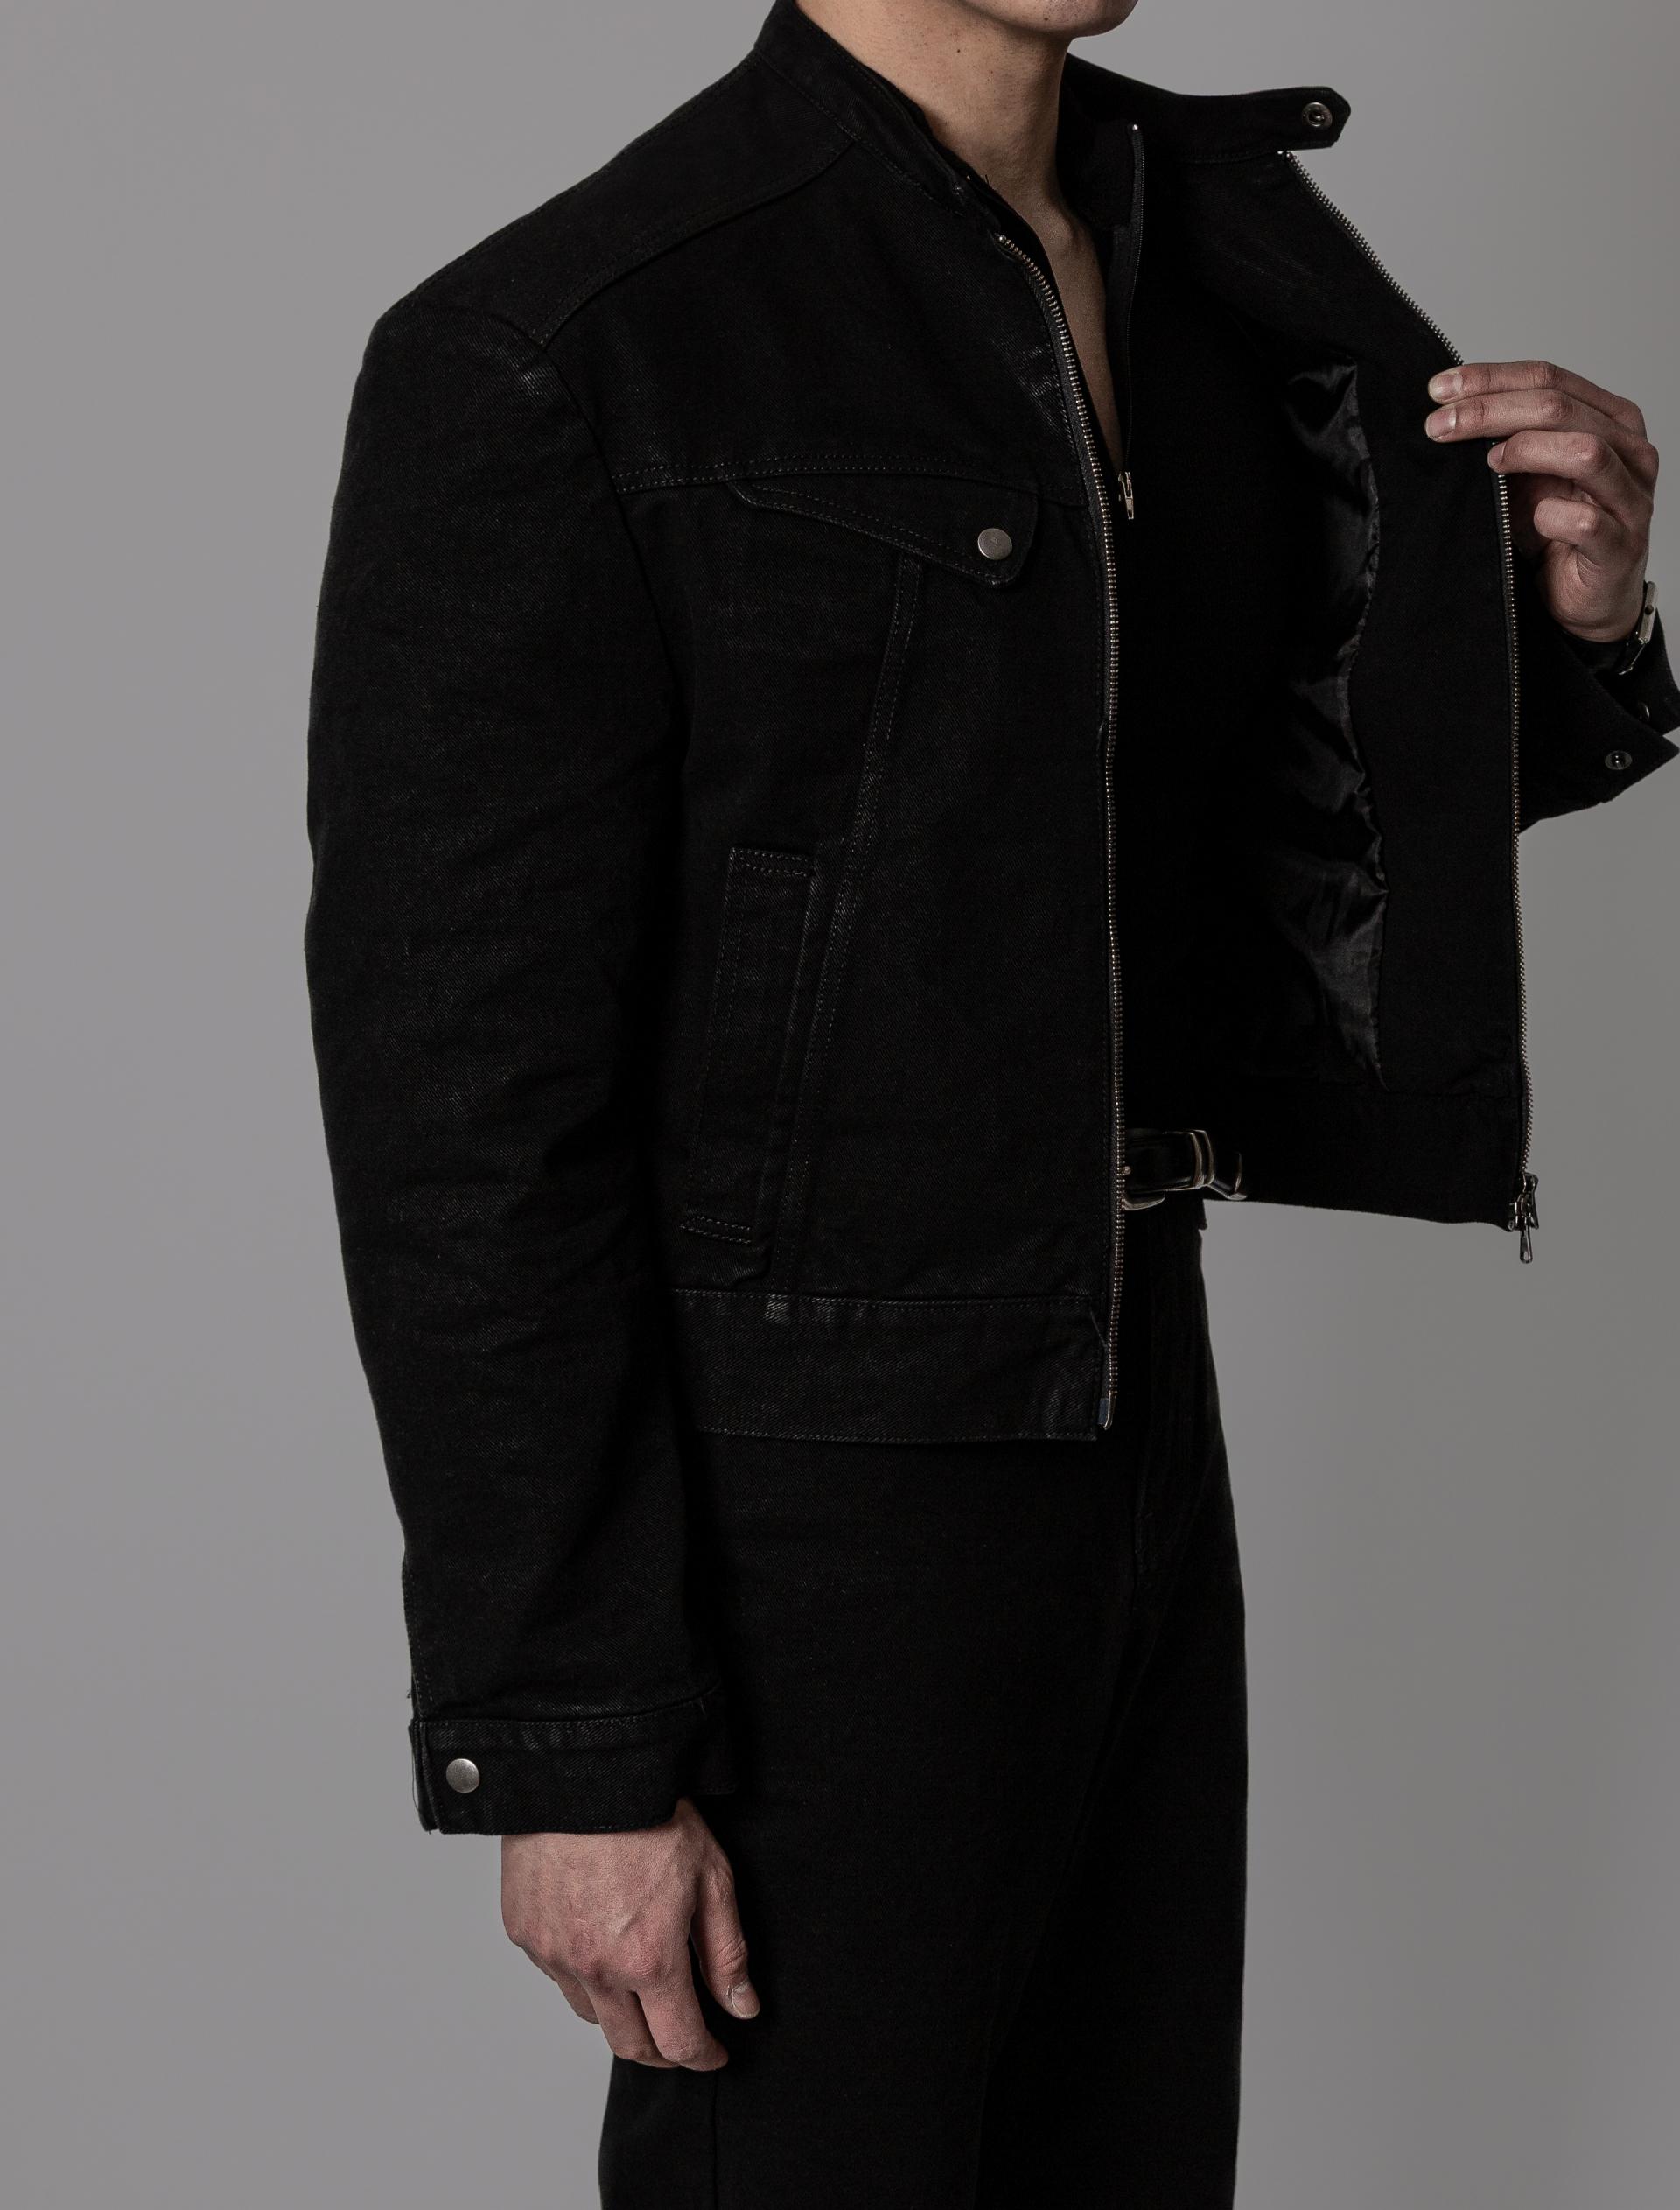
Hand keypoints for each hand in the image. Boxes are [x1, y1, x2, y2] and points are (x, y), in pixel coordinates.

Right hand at [502, 1797, 758, 2069]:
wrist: (583, 1769)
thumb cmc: (652, 1813)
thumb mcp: (712, 1877)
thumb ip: (726, 1953)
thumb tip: (742, 2009)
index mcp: (648, 1960)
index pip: (679, 2042)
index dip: (702, 2056)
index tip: (714, 2054)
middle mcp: (596, 1969)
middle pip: (629, 2046)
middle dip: (661, 2051)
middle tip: (680, 2037)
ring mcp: (554, 1954)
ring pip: (591, 2014)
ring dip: (619, 2013)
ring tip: (640, 1984)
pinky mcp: (524, 1933)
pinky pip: (557, 1975)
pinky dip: (581, 1973)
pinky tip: (599, 1942)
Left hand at [1425, 359, 1657, 641]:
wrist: (1582, 599)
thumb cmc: (1555, 532)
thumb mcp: (1526, 475)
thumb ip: (1506, 439)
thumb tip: (1445, 409)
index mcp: (1608, 418)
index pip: (1549, 377)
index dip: (1490, 379)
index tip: (1439, 388)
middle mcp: (1628, 449)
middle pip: (1559, 407)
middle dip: (1491, 411)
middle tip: (1440, 426)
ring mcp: (1630, 497)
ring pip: (1586, 450)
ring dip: (1526, 450)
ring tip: (1488, 463)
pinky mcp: (1621, 546)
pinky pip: (1587, 521)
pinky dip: (1552, 516)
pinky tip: (1532, 518)